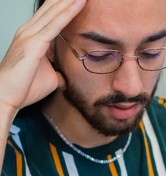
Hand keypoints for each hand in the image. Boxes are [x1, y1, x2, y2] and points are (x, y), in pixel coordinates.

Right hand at [0, 0, 86, 116]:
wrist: (6, 97)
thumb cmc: (24, 88)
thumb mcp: (48, 77)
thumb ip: (57, 71)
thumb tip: (66, 76)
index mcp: (32, 36)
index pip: (51, 15)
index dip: (64, 4)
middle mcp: (29, 31)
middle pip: (52, 8)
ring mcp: (30, 35)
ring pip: (55, 12)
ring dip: (70, 0)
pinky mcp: (34, 43)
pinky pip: (56, 24)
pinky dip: (69, 12)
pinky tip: (79, 2)